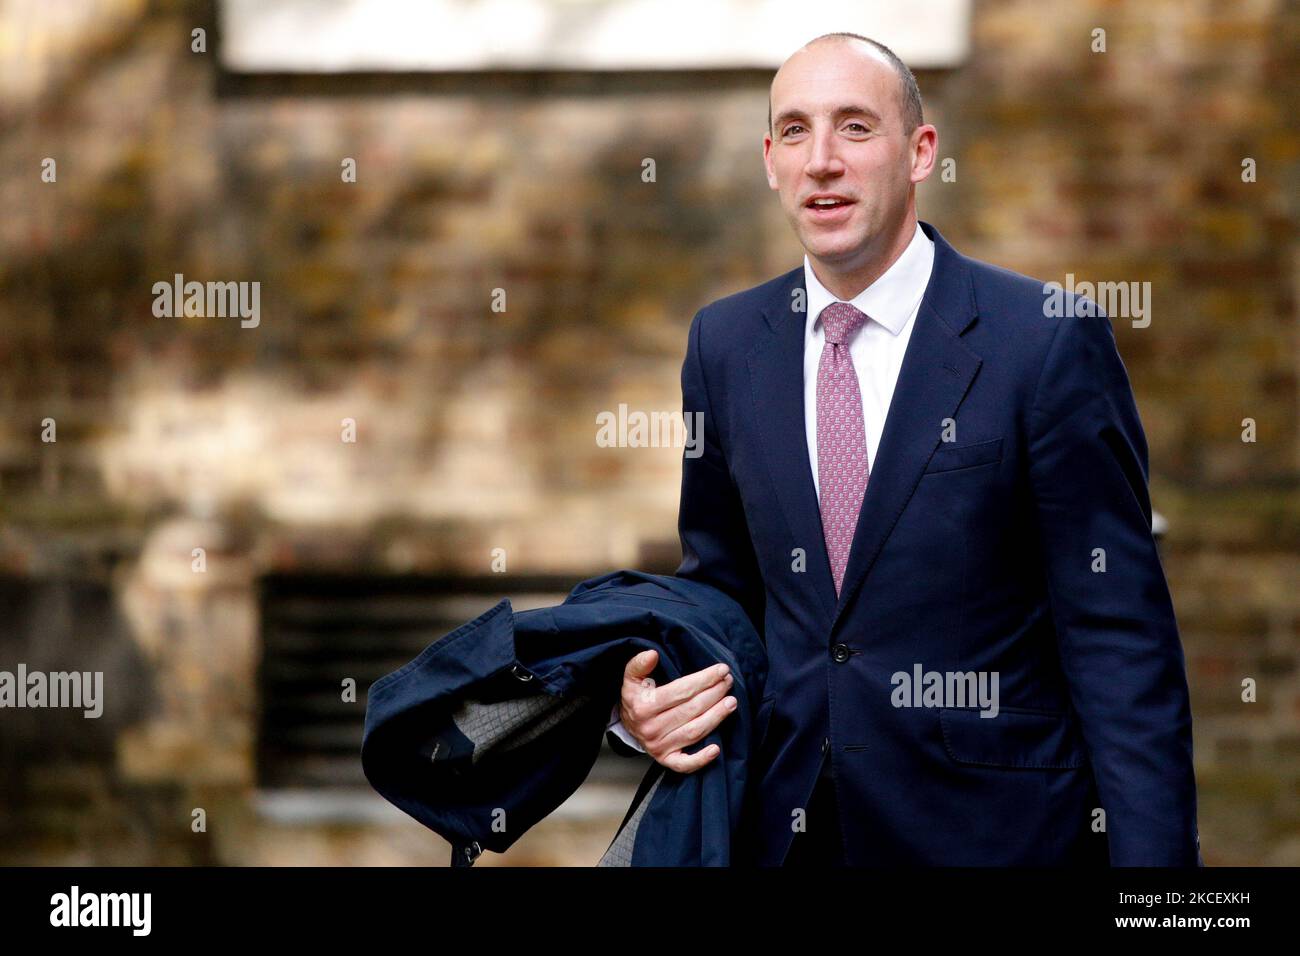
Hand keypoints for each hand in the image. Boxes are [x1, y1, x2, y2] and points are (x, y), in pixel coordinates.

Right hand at [617, 649, 736, 772]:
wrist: (627, 725)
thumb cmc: (636, 698)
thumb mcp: (631, 679)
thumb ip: (638, 665)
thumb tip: (652, 654)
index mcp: (644, 706)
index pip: (680, 691)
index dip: (703, 680)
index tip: (721, 670)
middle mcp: (651, 728)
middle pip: (691, 710)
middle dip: (714, 694)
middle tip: (728, 683)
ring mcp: (659, 746)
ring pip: (694, 732)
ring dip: (716, 717)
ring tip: (731, 702)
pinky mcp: (665, 760)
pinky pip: (685, 764)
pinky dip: (701, 759)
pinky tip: (717, 749)